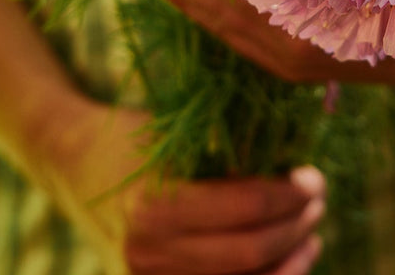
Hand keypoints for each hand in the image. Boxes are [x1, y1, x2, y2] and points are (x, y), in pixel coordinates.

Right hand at [32, 92, 325, 272]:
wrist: (75, 164)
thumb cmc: (132, 136)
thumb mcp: (175, 132)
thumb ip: (224, 149)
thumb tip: (294, 164)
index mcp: (158, 203)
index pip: (247, 206)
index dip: (290, 194)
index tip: (313, 176)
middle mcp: (151, 252)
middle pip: (251, 252)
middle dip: (296, 225)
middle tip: (319, 197)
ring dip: (290, 263)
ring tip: (313, 233)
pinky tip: (291, 261)